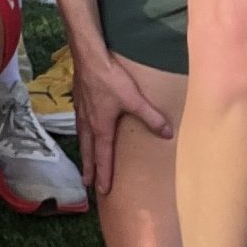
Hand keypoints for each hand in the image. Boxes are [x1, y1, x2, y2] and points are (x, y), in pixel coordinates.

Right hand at [70, 50, 171, 197]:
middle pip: (89, 151)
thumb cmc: (111, 79)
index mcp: (101, 127)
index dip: (104, 174)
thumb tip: (168, 134)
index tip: (102, 190)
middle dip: (89, 168)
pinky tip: (84, 129)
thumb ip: (151, 117)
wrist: (89, 56)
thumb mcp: (134, 99)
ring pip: (82, 138)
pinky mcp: (79, 98)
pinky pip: (79, 123)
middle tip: (87, 183)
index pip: (103, 156)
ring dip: (84, 152)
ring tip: (85, 161)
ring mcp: (81, 111)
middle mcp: (88, 123)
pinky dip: (82, 133)